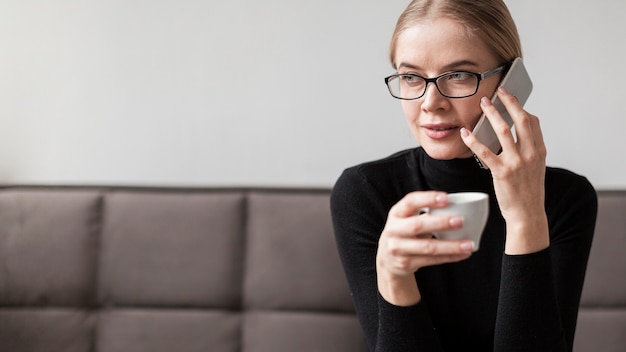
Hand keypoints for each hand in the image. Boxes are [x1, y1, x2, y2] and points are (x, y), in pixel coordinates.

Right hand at [376, 191, 474, 304]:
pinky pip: (431, 260)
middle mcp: (394, 230)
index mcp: (396, 213)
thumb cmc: (404, 233)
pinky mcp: (405, 264)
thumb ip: (424, 213)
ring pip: (427, 247)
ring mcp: (397, 248)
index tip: (447, 198)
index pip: (411, 201)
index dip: (428, 199)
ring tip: (469, 244)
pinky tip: (463, 254)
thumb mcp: (406, 219)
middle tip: (461, 221)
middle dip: (440, 223)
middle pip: (417, 225)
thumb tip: (458, 209)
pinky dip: (449, 257)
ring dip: (450, 246)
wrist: (386, 259)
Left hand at [461, 87, 548, 253]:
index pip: (533, 122)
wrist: (528, 214)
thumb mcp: (535, 168)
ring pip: (504, 131)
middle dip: (509, 103)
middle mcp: (530, 154)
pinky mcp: (502, 172)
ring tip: (483, 104)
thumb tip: (517, 136)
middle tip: (498, 91)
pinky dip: (473, 140)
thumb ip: (528, 151)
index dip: (521, 107)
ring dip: (492, 114)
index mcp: (539, 151)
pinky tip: (465, 133)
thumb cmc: (528, 192)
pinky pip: (485, 152)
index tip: (511, 98)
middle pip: (521, 120)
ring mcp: (517, 162)